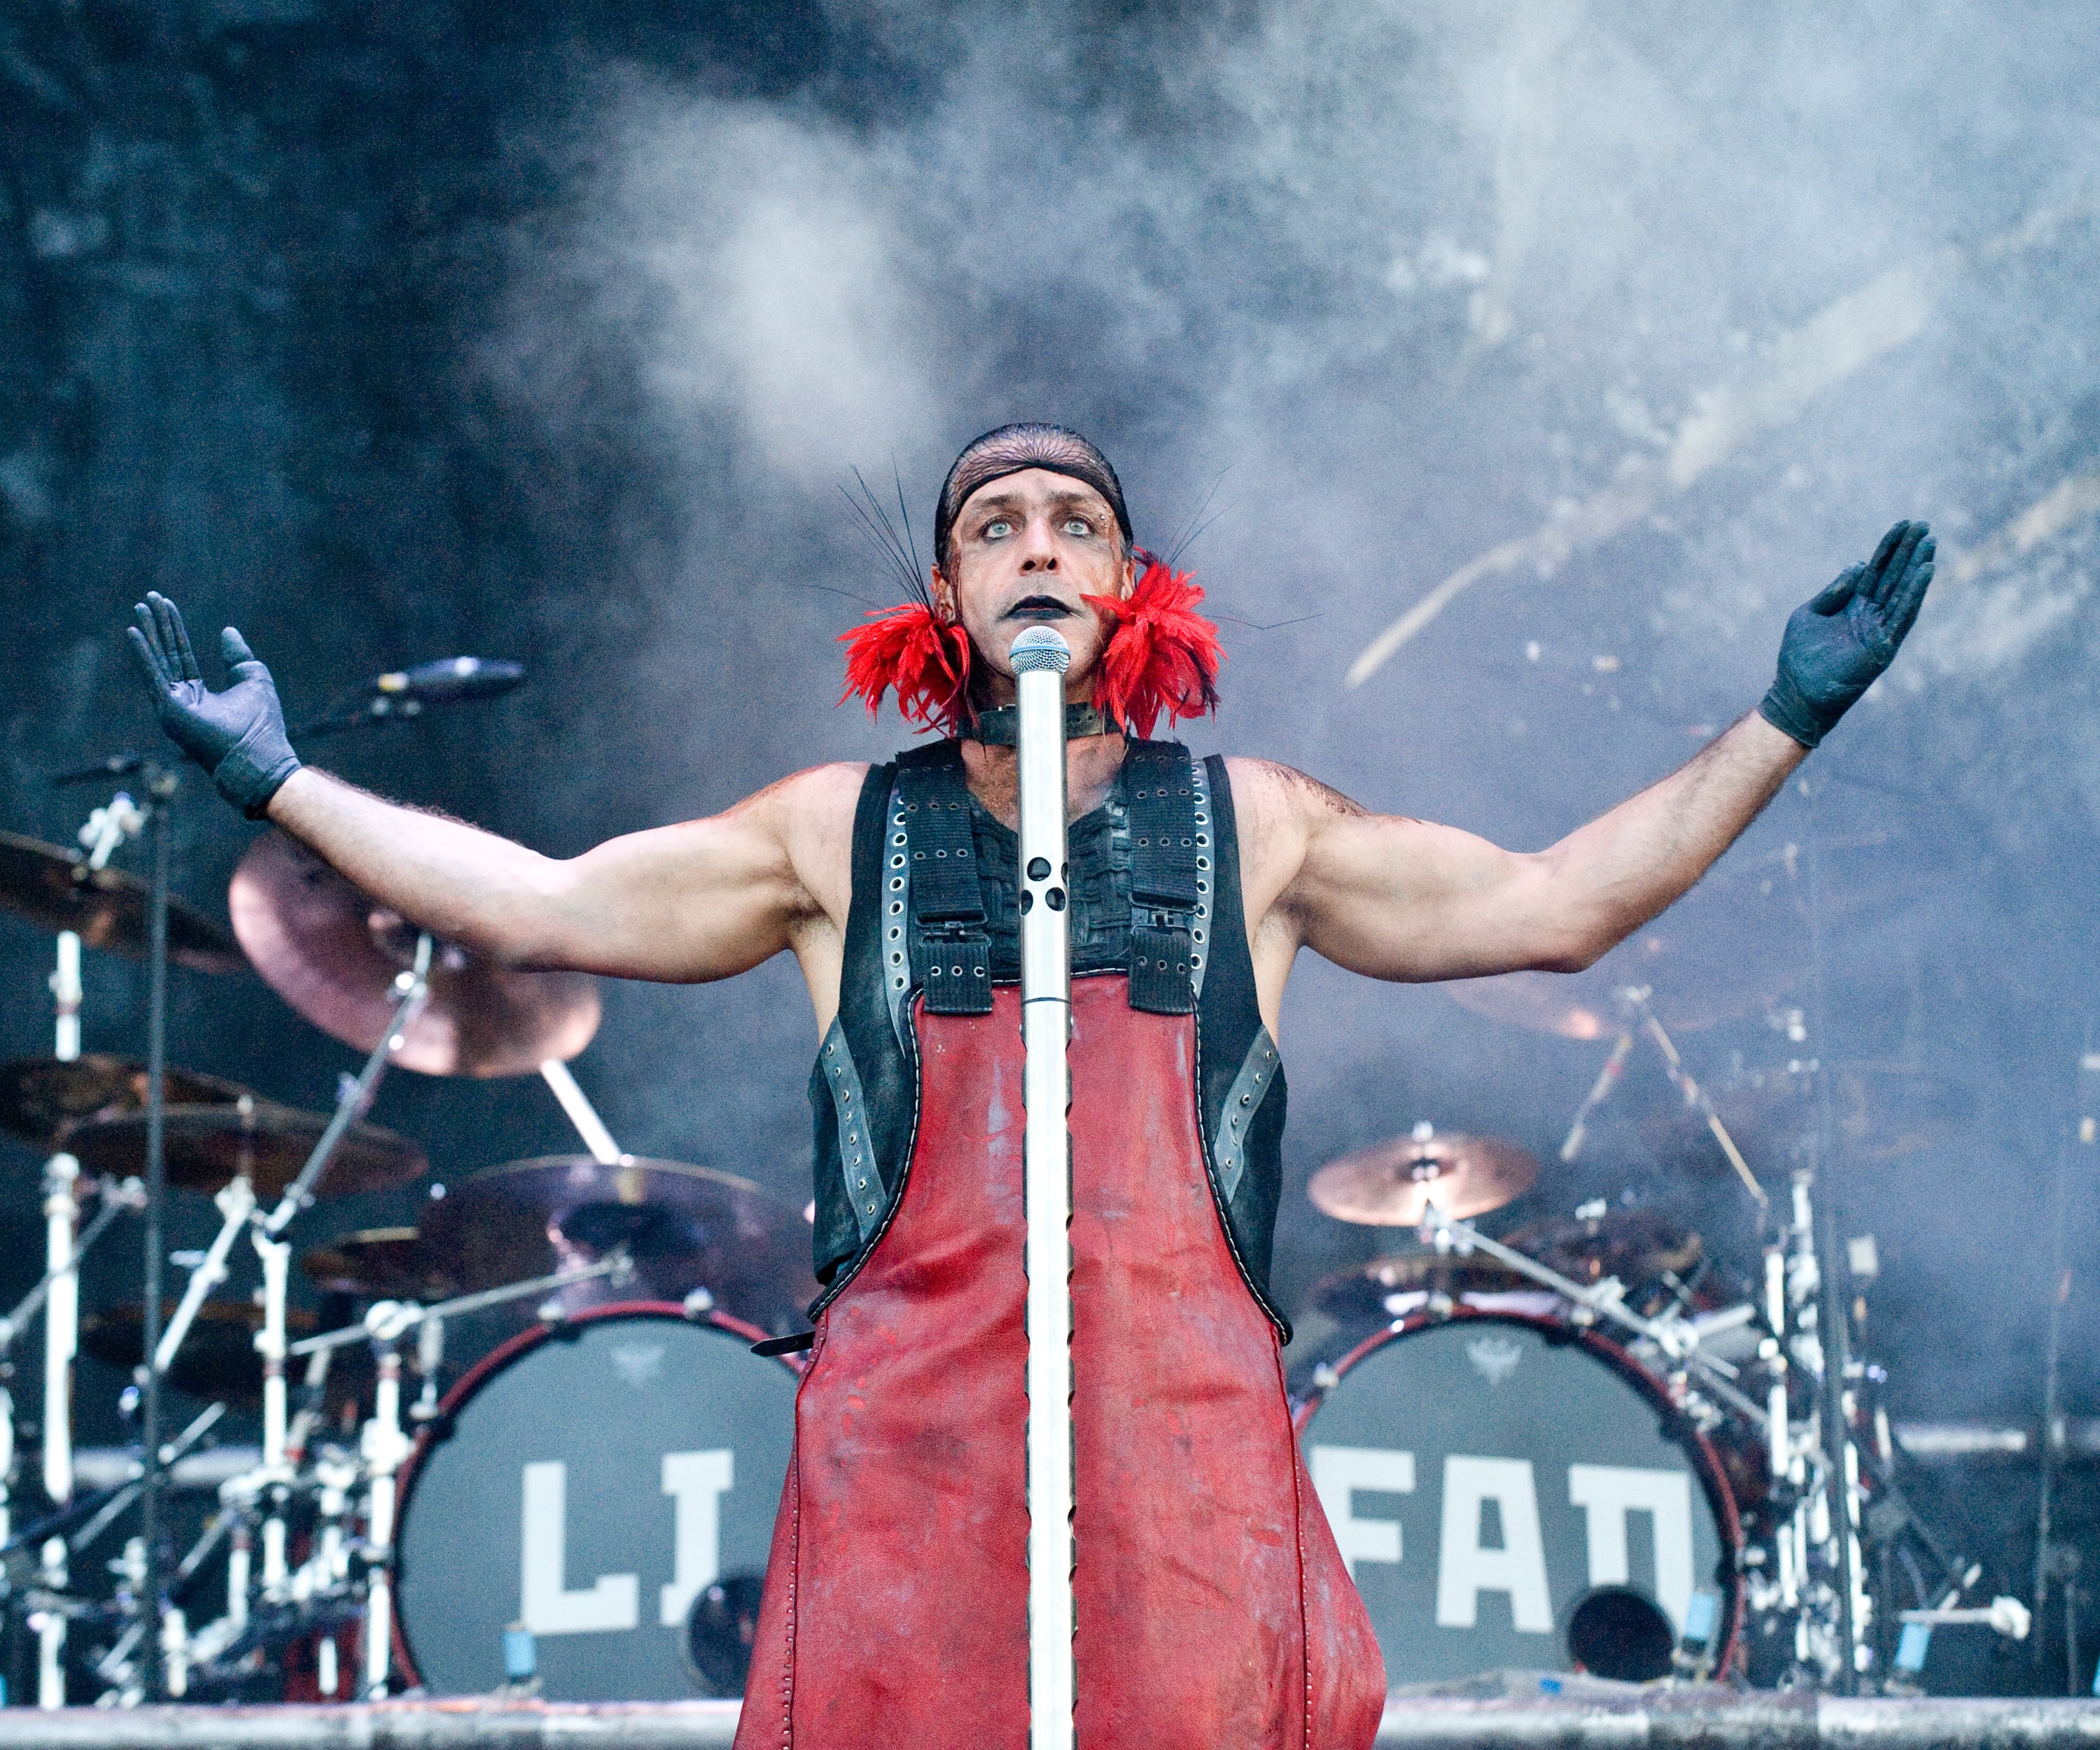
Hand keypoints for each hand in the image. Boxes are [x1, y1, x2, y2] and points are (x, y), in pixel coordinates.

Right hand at [125, 592, 300, 817]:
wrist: (259, 757)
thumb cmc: (261, 725)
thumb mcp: (253, 679)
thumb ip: (237, 656)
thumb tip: (227, 631)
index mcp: (197, 695)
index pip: (182, 655)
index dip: (174, 630)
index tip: (165, 604)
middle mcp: (180, 700)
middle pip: (166, 655)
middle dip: (158, 626)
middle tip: (148, 598)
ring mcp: (171, 706)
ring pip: (158, 661)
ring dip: (149, 633)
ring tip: (140, 607)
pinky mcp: (169, 710)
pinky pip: (154, 675)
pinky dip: (144, 653)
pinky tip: (135, 632)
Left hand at [1759, 520, 1934, 748]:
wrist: (1798, 694)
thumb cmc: (1799, 657)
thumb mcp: (1809, 614)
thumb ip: (1834, 591)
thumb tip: (1858, 564)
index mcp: (1853, 605)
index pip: (1876, 569)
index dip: (1889, 548)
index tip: (1904, 524)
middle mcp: (1871, 614)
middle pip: (1894, 576)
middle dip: (1908, 551)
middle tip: (1924, 525)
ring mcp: (1880, 629)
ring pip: (1903, 591)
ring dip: (1917, 567)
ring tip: (1930, 543)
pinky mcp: (1885, 645)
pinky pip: (1903, 614)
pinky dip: (1915, 593)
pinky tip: (1926, 571)